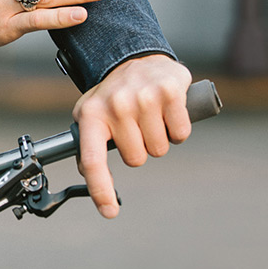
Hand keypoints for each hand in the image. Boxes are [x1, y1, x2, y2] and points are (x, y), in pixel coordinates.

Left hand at [72, 54, 191, 218]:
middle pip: (136, 159)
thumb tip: (87, 174)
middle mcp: (116, 105)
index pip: (93, 161)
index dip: (101, 190)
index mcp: (91, 114)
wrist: (136, 57)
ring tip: (150, 116)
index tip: (109, 211)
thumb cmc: (113, 92)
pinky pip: (181, 135)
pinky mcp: (169, 92)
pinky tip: (167, 111)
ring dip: (158, 138)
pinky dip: (177, 129)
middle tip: (135, 126)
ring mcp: (143, 98)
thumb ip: (86, 144)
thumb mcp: (91, 113)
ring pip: (159, 149)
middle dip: (139, 149)